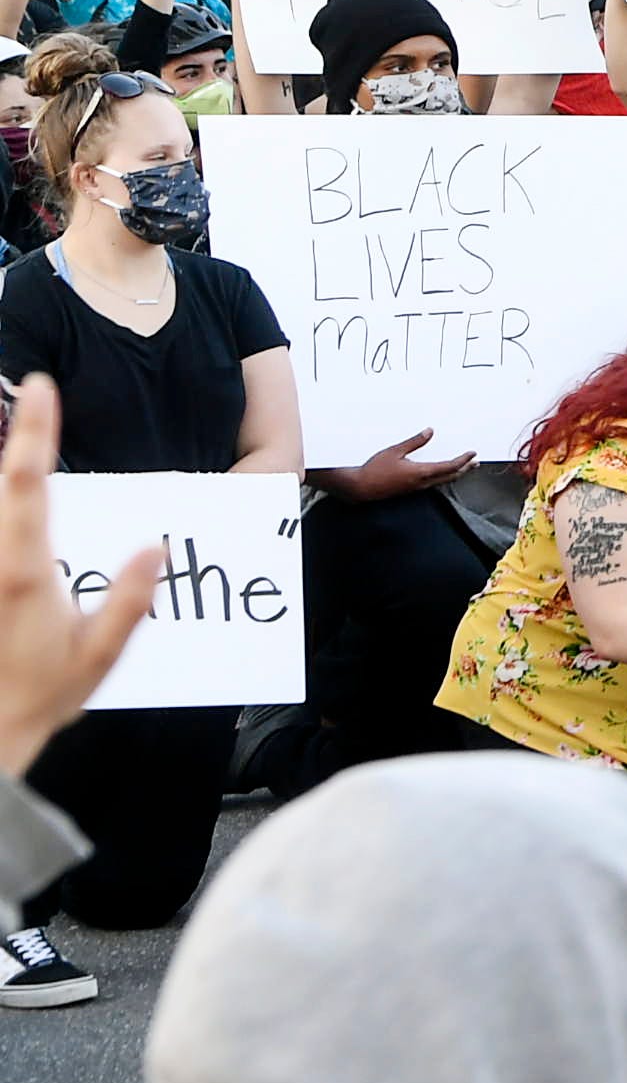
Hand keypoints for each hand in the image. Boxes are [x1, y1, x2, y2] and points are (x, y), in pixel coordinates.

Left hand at [0, 376, 156, 779]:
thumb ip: (127, 596)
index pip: (27, 483)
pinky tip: (16, 523)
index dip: (36, 430)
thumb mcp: (100, 653)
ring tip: (17, 445)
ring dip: (3, 479)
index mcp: (25, 571)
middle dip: (10, 439)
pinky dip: (3, 514)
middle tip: (25, 395)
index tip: (41, 385)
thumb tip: (155, 546)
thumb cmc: (42, 697)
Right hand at [326, 429, 473, 501]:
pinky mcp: (410, 490)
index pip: (450, 467)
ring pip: (442, 481)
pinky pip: (433, 484)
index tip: (473, 454)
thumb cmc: (375, 469)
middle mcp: (422, 483)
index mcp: (421, 472)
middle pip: (450, 476)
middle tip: (475, 462)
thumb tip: (430, 432)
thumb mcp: (394, 451)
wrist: (360, 488)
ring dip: (455, 474)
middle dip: (465, 469)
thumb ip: (414, 442)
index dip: (464, 460)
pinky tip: (441, 474)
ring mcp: (417, 488)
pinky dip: (443, 477)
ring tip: (464, 468)